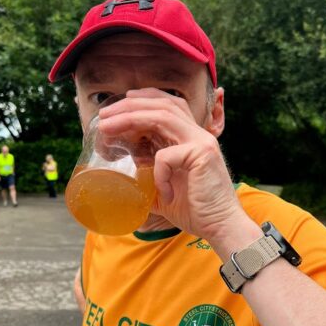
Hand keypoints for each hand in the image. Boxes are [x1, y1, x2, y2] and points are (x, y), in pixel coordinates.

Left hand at [98, 88, 245, 240]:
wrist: (221, 227)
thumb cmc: (195, 210)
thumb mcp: (164, 189)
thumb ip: (147, 176)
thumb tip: (122, 176)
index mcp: (191, 139)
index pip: (169, 105)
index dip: (145, 98)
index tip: (122, 103)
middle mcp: (198, 135)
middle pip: (163, 104)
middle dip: (130, 105)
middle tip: (104, 114)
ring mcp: (201, 142)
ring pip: (162, 116)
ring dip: (130, 118)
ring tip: (107, 127)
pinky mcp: (201, 156)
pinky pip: (165, 156)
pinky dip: (155, 172)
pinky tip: (159, 191)